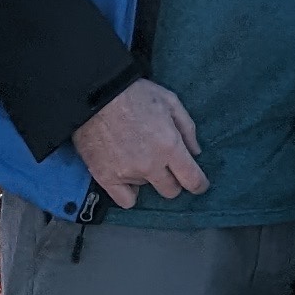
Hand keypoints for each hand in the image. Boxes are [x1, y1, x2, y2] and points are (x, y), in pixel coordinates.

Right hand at [73, 77, 206, 205]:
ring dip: (147, 177)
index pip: (192, 179)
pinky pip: (125, 200)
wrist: (94, 93)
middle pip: (171, 191)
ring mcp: (127, 173)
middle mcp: (150, 164)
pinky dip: (128, 191)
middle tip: (165, 166)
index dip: (199, 185)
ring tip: (137, 155)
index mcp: (169, 145)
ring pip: (147, 189)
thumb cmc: (133, 93)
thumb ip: (187, 128)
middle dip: (173, 180)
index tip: (199, 185)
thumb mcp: (170, 101)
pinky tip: (127, 176)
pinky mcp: (106, 178)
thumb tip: (195, 152)